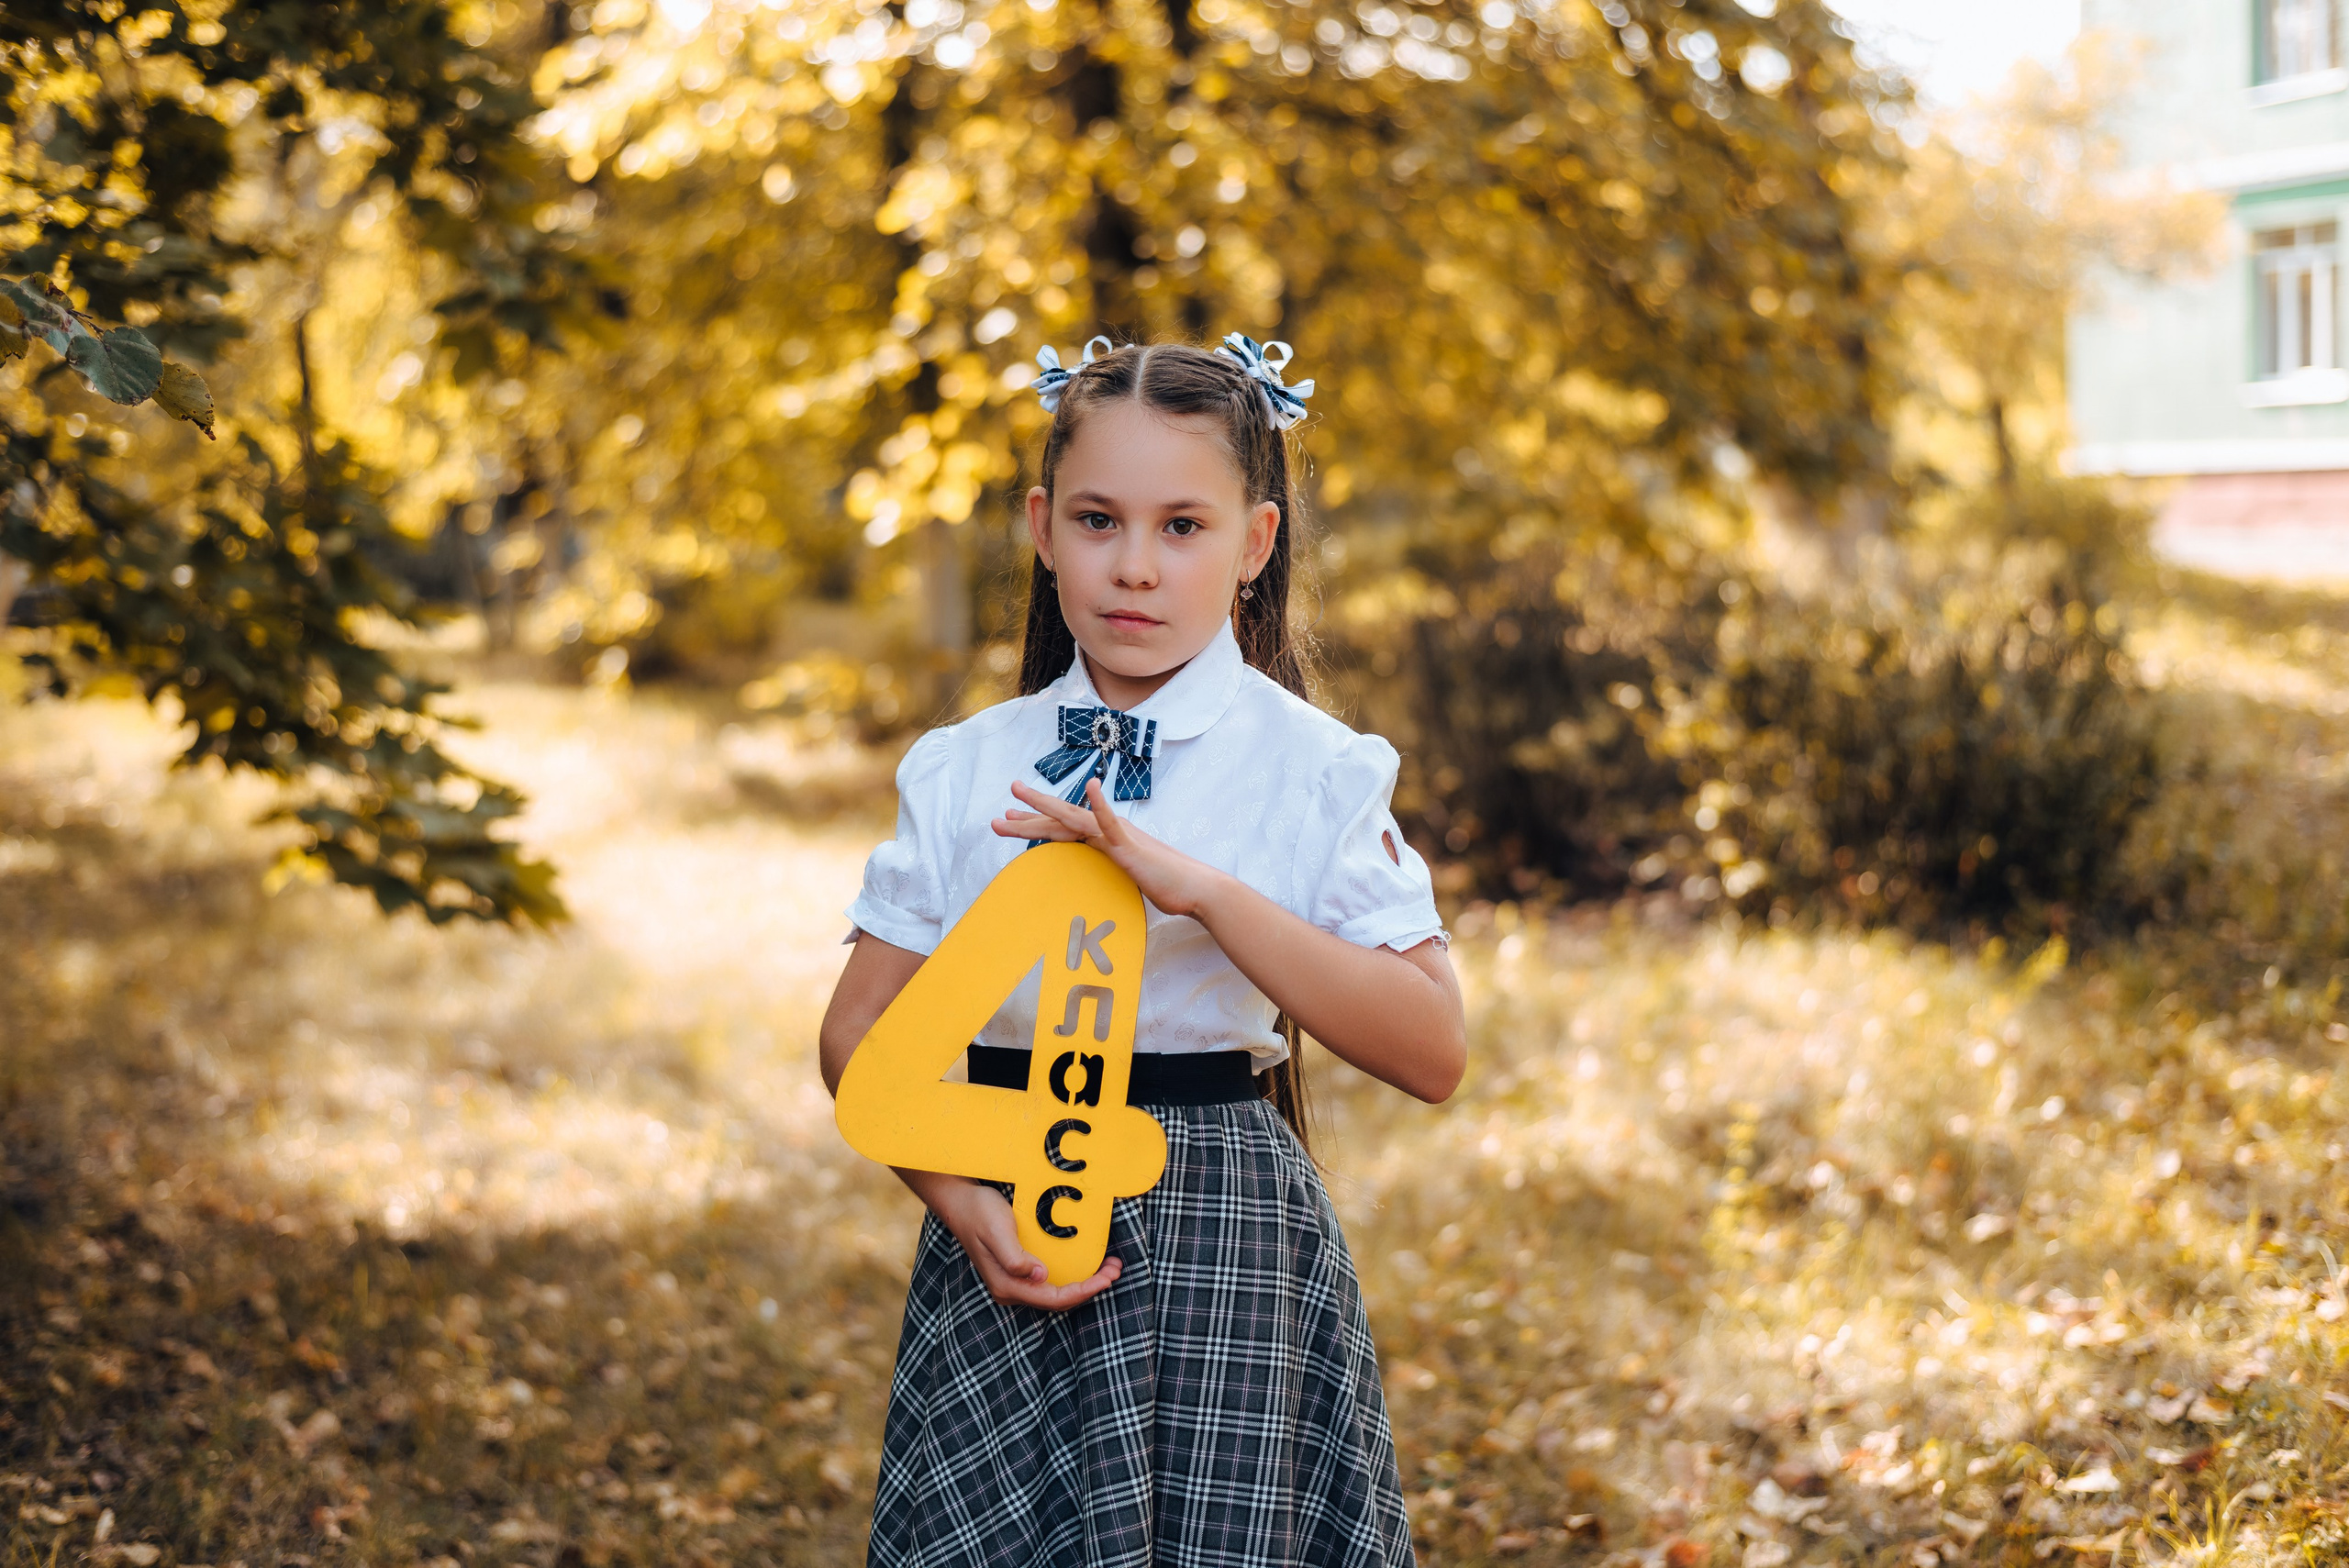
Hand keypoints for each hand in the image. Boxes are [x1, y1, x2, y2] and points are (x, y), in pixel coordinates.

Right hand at [922, 1173, 1122, 1310]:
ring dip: (1084, 1281)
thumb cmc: (978, 1213)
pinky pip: (1051, 1279)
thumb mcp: (997, 1232)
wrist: (960, 1201)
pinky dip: (1073, 1273)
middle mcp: (1013, 1288)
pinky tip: (1086, 1261)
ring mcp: (1016, 1280)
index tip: (1106, 1279)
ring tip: (1108, 1266)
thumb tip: (1040, 1276)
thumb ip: (1016, 1258)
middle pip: (1058, 1299)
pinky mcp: (1020, 1269)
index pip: (1054, 1298)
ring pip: (1057, 1291)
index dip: (1083, 1291)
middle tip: (1115, 1270)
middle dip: (1090, 1287)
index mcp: (1008, 1285)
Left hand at [991, 777, 1228, 918]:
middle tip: (998, 816)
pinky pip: (1112, 822)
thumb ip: (1110, 875)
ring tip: (1019, 792)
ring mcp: (1118, 836)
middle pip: (1059, 822)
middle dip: (1027, 818)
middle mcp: (1108, 832)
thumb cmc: (1166, 885)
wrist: (1194, 888)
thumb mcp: (1127, 880)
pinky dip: (1100, 804)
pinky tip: (1090, 786)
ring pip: (1074, 817)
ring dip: (1044, 805)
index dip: (1036, 824)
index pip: (1063, 830)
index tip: (1011, 818)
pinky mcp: (1130, 846)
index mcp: (1105, 840)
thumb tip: (1093, 886)